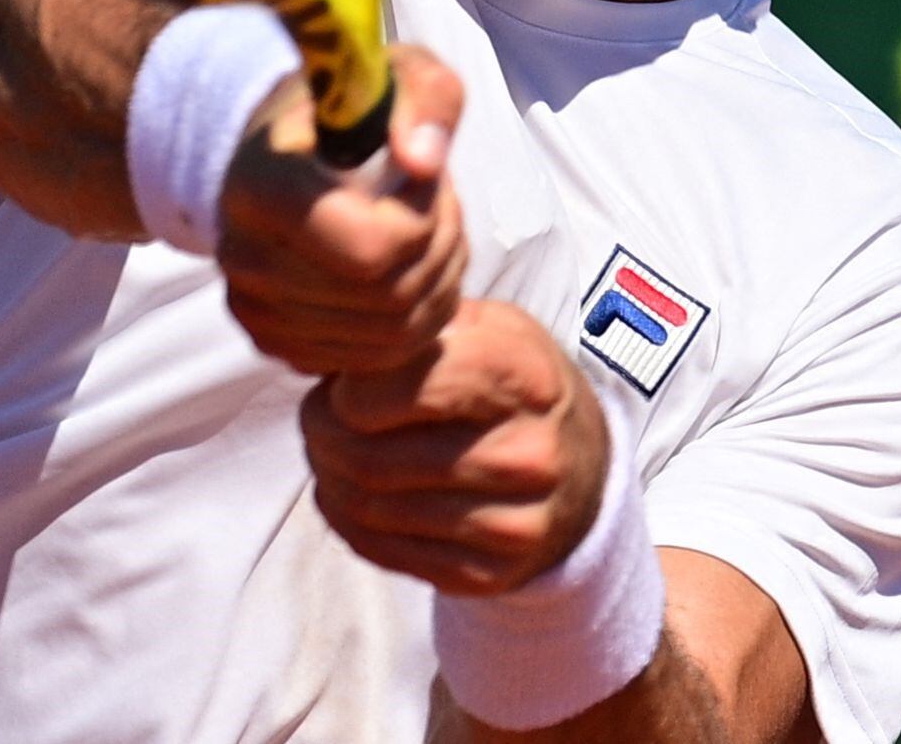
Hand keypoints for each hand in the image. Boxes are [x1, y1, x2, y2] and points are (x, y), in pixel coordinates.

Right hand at [217, 42, 470, 374]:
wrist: (288, 151)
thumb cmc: (351, 108)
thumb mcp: (399, 72)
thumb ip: (426, 98)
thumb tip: (424, 163)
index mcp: (263, 186)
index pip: (372, 251)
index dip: (425, 221)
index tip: (429, 180)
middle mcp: (244, 257)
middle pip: (388, 298)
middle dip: (440, 252)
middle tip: (443, 208)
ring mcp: (256, 310)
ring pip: (388, 335)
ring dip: (436, 286)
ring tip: (431, 234)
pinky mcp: (277, 344)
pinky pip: (373, 360)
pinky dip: (414, 323)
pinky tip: (413, 272)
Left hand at [301, 298, 610, 595]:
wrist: (583, 469)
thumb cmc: (512, 384)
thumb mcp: (488, 329)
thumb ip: (421, 331)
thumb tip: (338, 352)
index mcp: (522, 372)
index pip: (397, 386)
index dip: (347, 387)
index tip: (344, 384)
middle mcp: (527, 451)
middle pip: (370, 456)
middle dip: (321, 436)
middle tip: (317, 420)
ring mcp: (513, 521)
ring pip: (369, 508)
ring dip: (329, 478)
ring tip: (331, 453)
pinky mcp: (490, 572)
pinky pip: (383, 553)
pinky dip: (348, 522)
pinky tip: (352, 495)